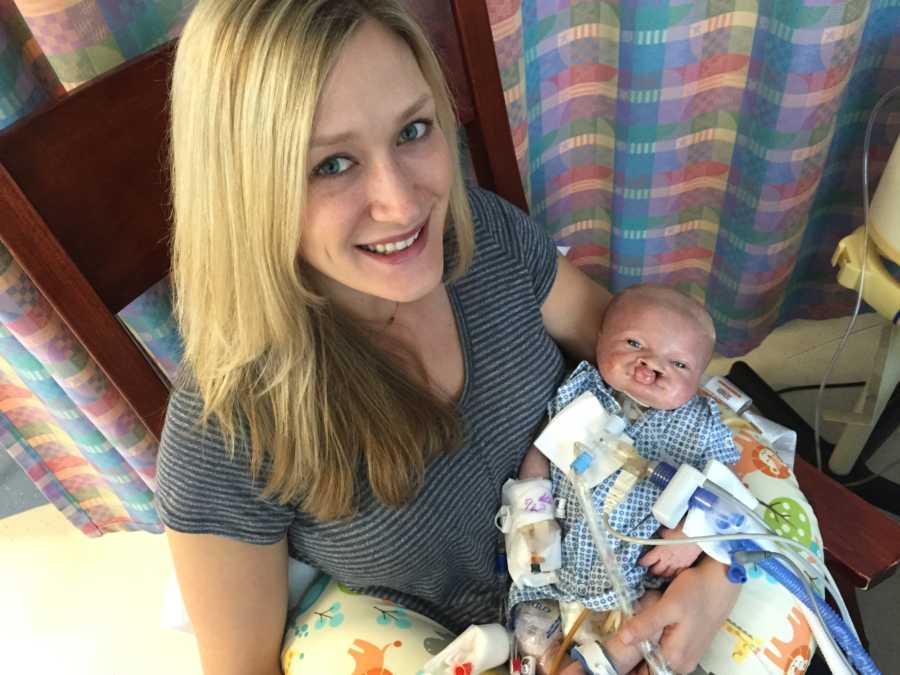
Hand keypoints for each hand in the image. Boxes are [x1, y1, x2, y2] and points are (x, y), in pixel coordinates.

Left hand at [618, 556, 739, 673]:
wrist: (721, 582)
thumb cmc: (695, 591)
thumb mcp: (668, 605)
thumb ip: (646, 624)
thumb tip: (622, 640)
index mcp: (674, 658)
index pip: (643, 674)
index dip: (627, 668)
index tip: (612, 657)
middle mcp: (681, 663)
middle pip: (649, 669)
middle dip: (633, 659)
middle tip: (618, 641)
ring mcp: (686, 656)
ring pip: (656, 660)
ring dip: (642, 651)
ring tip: (630, 633)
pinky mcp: (688, 647)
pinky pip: (665, 653)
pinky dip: (653, 645)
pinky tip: (646, 630)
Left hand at [639, 528, 701, 576]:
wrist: (698, 534)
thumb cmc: (682, 530)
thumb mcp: (666, 530)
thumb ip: (660, 533)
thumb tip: (657, 533)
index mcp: (661, 551)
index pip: (647, 561)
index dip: (642, 562)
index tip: (640, 562)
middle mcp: (668, 560)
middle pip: (656, 570)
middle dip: (651, 570)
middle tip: (649, 568)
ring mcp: (677, 564)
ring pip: (666, 574)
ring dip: (661, 574)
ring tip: (659, 572)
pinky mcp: (686, 565)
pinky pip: (677, 574)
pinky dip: (673, 575)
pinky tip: (671, 573)